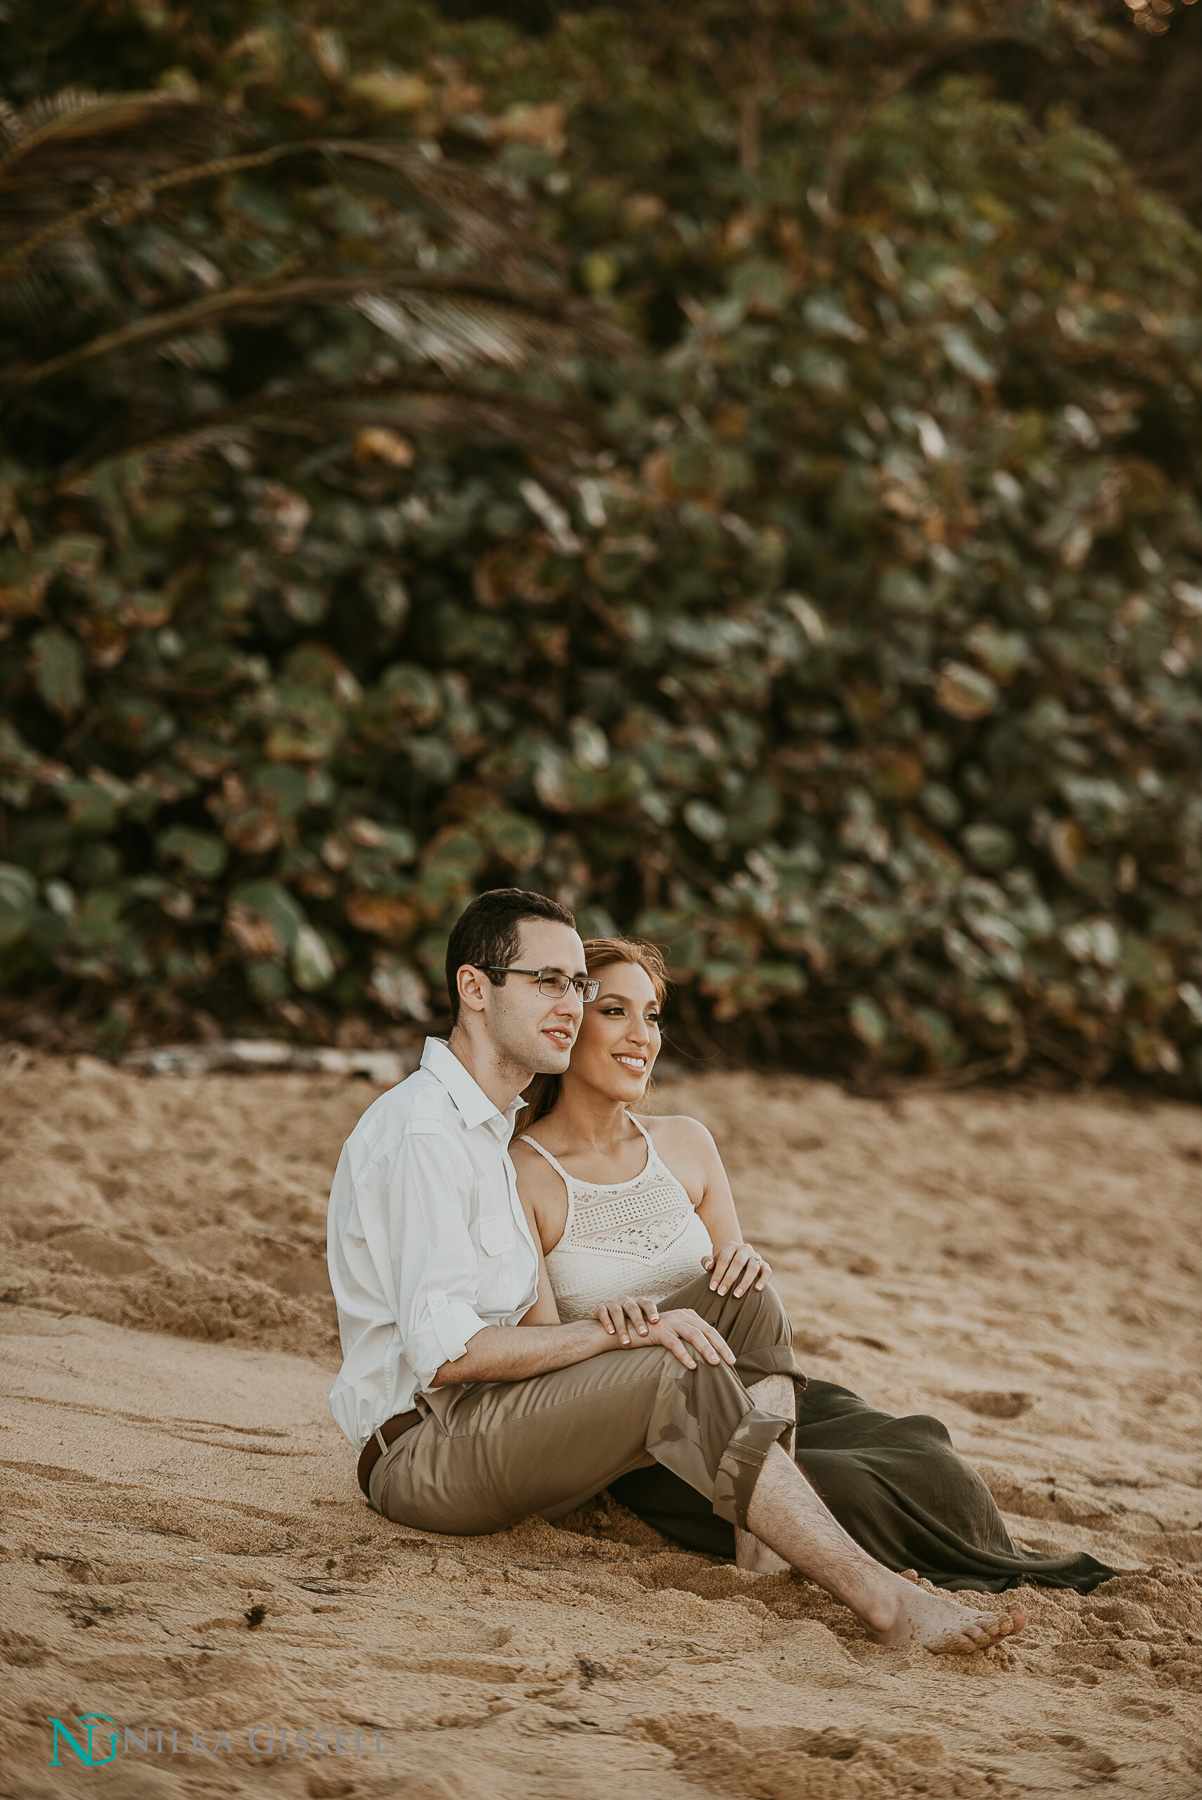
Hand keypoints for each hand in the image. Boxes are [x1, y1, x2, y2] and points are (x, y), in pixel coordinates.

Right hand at [594, 1295, 660, 1345]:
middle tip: (643, 1334)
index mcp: (639, 1303)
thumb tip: (674, 1336)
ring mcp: (613, 1304)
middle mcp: (626, 1301)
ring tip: (626, 1341)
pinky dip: (607, 1322)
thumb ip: (655, 1326)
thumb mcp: (643, 1322)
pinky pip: (603, 1312)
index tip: (656, 1321)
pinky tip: (611, 1332)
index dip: (651, 1311)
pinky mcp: (601, 1308)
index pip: (647, 1304)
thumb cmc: (631, 1324)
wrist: (607, 1323)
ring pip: (617, 1312)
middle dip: (638, 1321)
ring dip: (622, 1327)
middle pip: (633, 1308)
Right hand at [620, 1306, 735, 1371]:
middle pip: (706, 1330)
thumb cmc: (653, 1336)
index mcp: (687, 1315)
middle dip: (721, 1347)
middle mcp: (681, 1315)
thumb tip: (708, 1356)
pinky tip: (692, 1366)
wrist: (628, 1330)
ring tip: (715, 1363)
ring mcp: (670, 1321)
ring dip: (706, 1349)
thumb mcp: (674, 1335)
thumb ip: (688, 1339)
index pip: (710, 1330)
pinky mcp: (658, 1330)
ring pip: (694, 1335)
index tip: (731, 1359)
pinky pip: (674, 1343)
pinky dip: (684, 1354)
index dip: (722, 1344)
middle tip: (731, 1362)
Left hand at [703, 1242, 771, 1296]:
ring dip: (745, 1282)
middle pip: (738, 1263)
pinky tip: (757, 1290)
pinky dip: (763, 1280)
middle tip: (721, 1293)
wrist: (737, 1257)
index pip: (724, 1259)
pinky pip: (767, 1271)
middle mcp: (744, 1249)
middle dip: (729, 1279)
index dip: (718, 1274)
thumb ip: (707, 1261)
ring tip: (736, 1295)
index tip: (712, 1288)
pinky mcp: (765, 1265)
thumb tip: (709, 1266)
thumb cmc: (723, 1262)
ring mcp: (756, 1256)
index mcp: (730, 1246)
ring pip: (753, 1267)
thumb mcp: (713, 1259)